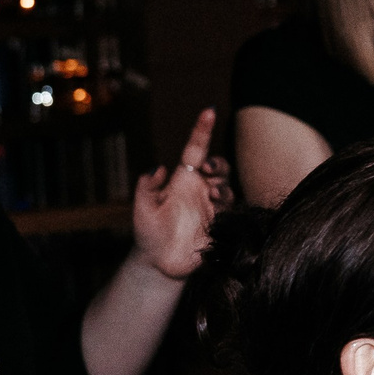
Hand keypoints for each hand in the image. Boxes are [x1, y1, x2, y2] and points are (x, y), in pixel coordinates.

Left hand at [131, 107, 230, 280]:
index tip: (208, 111)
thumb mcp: (141, 209)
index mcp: (182, 180)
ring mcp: (213, 205)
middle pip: (219, 166)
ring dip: (222, 185)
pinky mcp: (222, 221)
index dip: (202, 130)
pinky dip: (226, 204)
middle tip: (208, 170)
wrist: (161, 263)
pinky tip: (216, 210)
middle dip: (218, 163)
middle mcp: (200, 189)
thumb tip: (159, 167)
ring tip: (212, 194)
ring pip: (227, 184)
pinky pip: (232, 207)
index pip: (195, 149)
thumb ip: (146, 187)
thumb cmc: (149, 234)